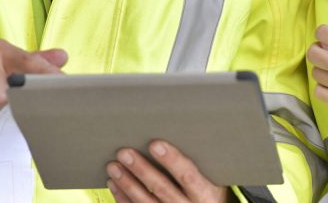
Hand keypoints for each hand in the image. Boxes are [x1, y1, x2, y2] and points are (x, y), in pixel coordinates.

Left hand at [106, 140, 228, 202]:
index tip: (155, 144)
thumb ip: (199, 165)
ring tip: (113, 166)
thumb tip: (175, 131)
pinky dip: (123, 199)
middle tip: (124, 153)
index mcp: (206, 195)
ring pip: (145, 202)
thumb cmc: (208, 195)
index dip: (172, 160)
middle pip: (161, 188)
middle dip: (141, 170)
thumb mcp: (214, 182)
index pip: (188, 175)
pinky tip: (115, 185)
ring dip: (127, 184)